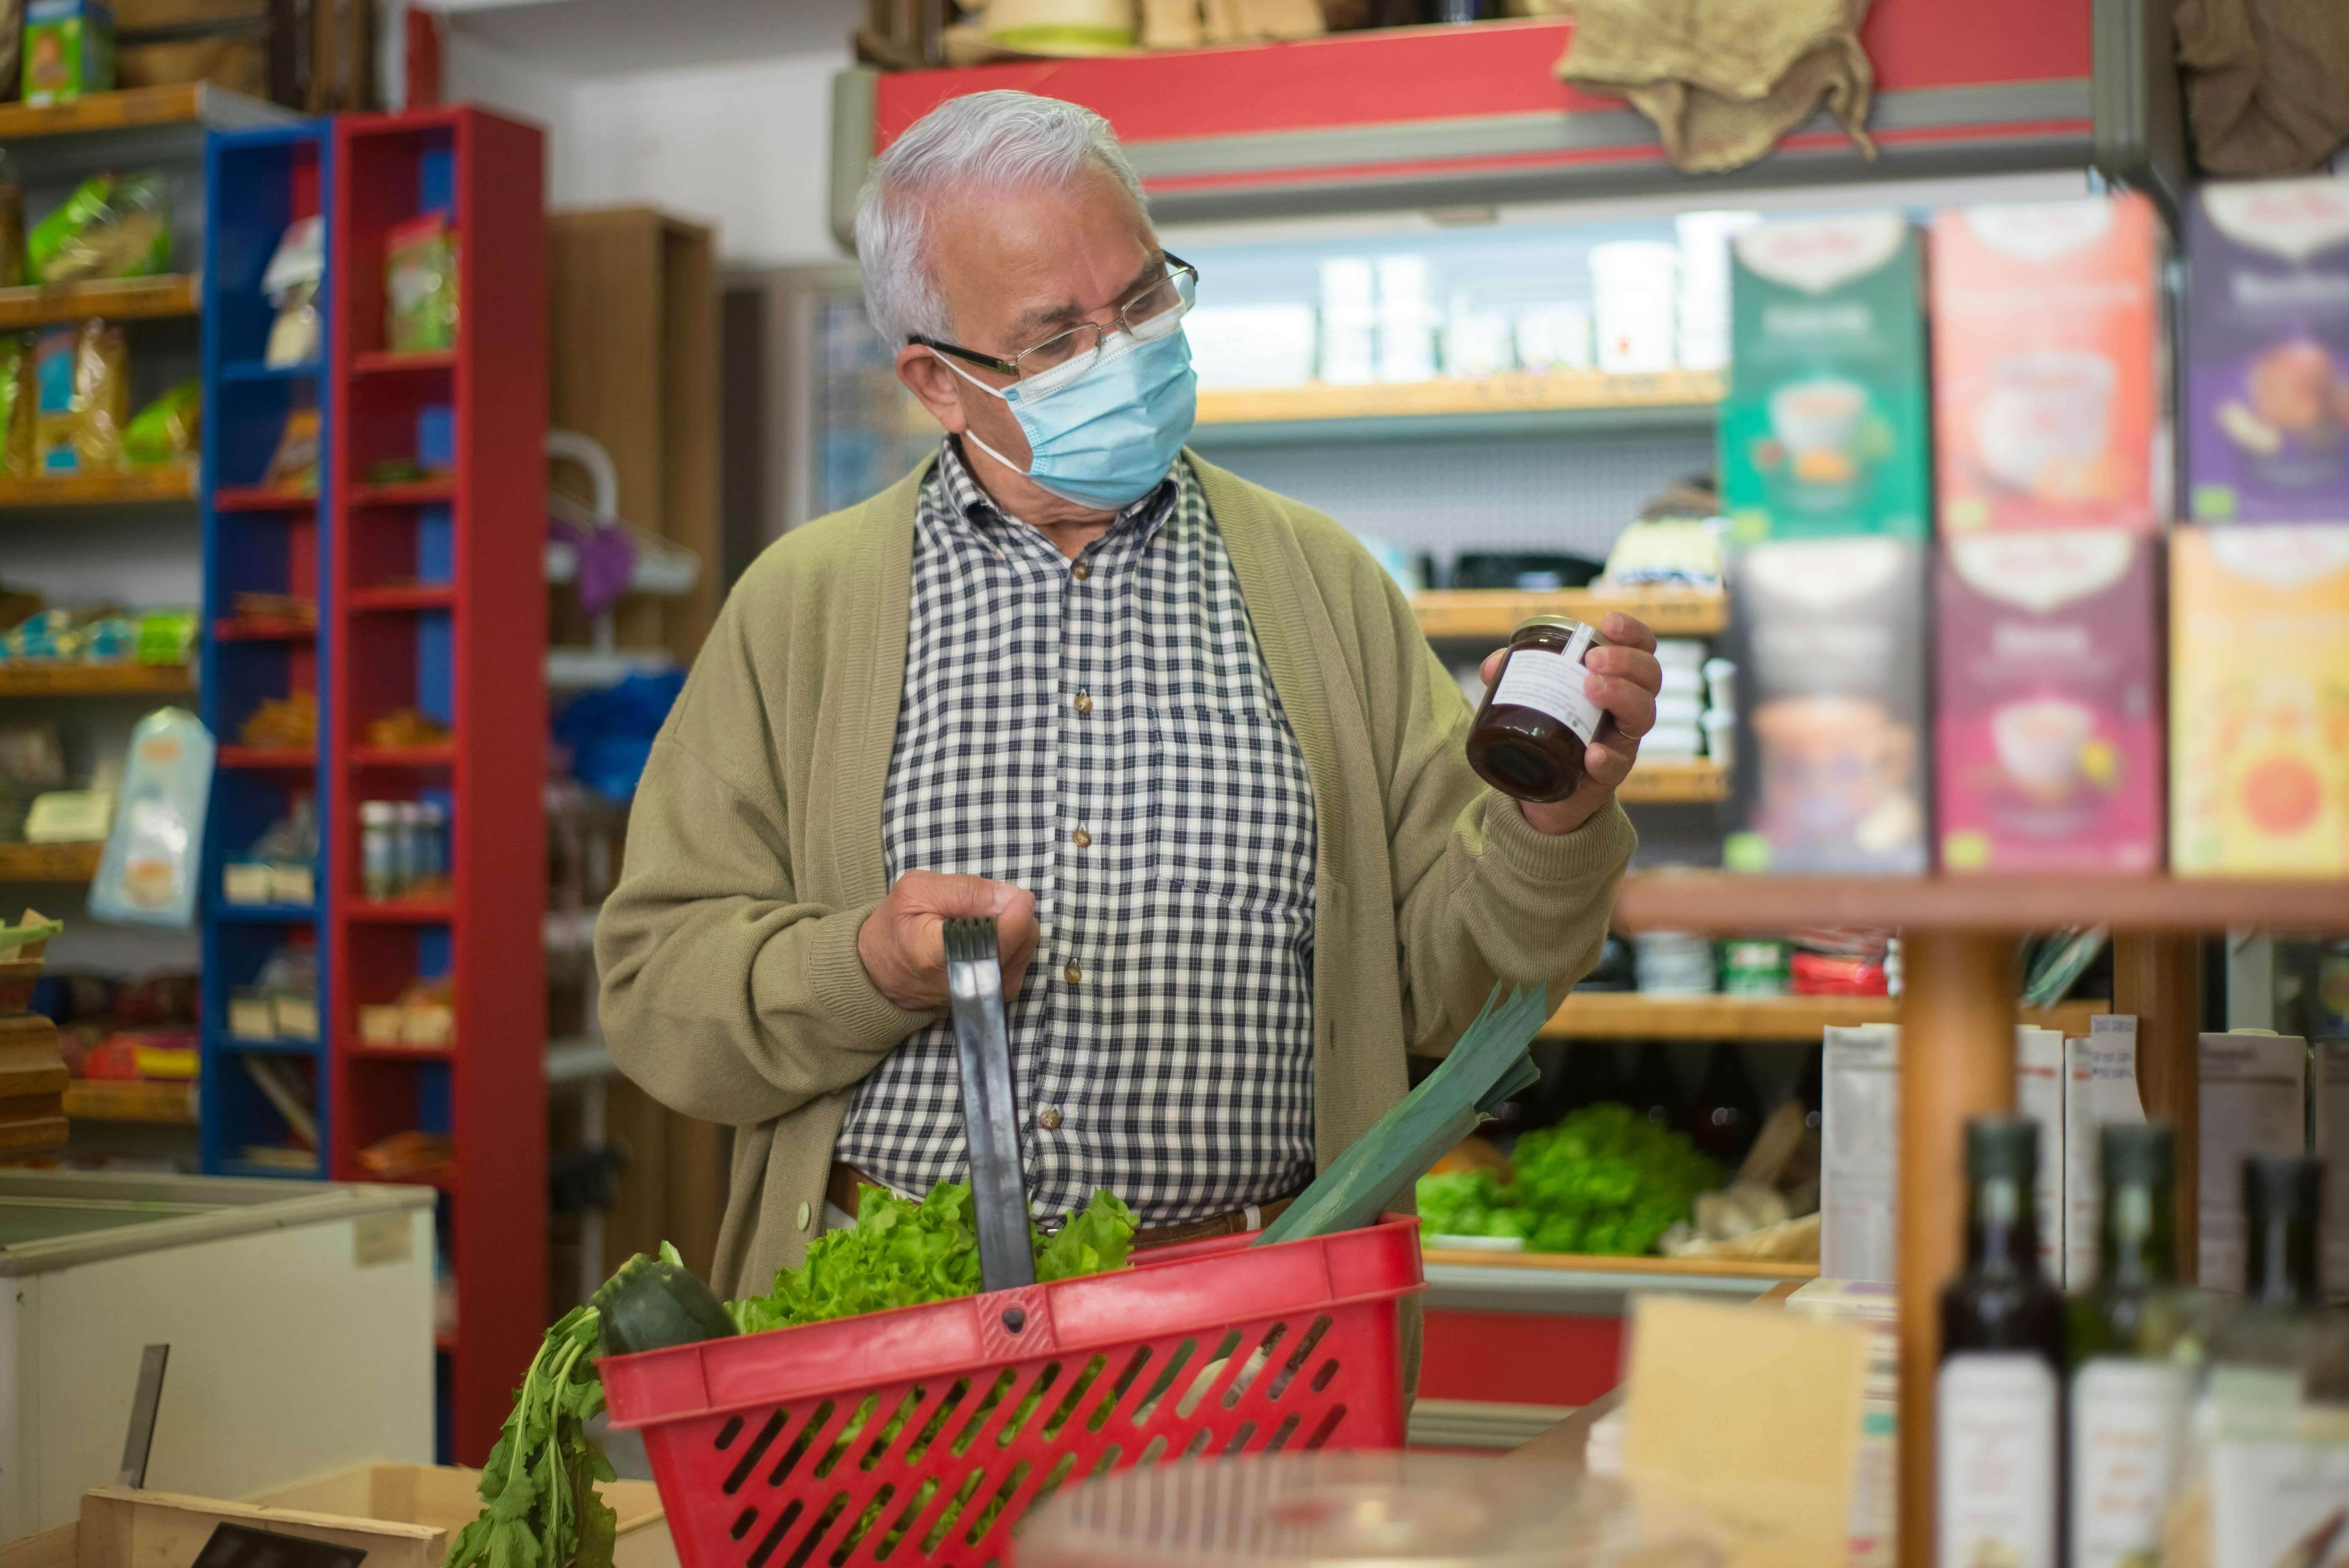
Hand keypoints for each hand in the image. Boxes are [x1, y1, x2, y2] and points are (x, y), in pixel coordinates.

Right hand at [857, 870, 1041, 1010]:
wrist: (881, 971)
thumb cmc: (896, 926)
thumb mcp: (918, 891)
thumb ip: (966, 891)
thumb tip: (1012, 897)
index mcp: (938, 955)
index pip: (999, 938)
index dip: (1016, 912)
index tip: (1016, 895)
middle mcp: (967, 983)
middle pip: (1021, 940)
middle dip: (1012, 913)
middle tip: (982, 906)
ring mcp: (985, 992)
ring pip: (1026, 948)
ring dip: (1013, 926)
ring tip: (979, 922)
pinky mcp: (995, 995)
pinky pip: (1021, 959)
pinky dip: (1012, 941)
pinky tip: (986, 936)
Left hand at [1478, 610, 1661, 834]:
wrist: (1547, 790)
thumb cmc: (1551, 731)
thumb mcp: (1536, 698)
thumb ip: (1516, 678)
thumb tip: (1493, 668)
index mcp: (1617, 681)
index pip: (1641, 650)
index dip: (1633, 632)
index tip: (1608, 622)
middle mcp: (1628, 709)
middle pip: (1649, 676)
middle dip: (1625, 661)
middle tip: (1592, 660)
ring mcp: (1622, 741)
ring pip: (1643, 713)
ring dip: (1621, 694)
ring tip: (1591, 687)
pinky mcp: (1609, 775)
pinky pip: (1617, 764)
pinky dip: (1606, 756)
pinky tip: (1593, 753)